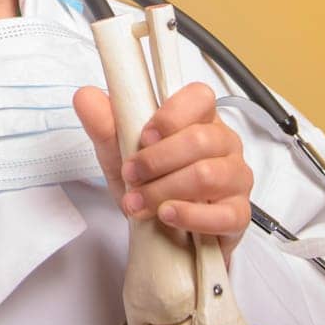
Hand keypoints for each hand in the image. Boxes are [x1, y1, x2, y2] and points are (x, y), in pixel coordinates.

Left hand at [74, 81, 252, 263]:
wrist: (160, 228)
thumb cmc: (149, 180)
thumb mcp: (119, 152)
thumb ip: (104, 124)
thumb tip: (85, 96)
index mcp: (199, 118)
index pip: (199, 97)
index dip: (170, 116)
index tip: (143, 136)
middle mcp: (224, 143)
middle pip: (199, 140)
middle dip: (156, 160)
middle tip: (131, 175)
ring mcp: (236, 178)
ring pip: (208, 175)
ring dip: (164, 190)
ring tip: (139, 202)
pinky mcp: (238, 214)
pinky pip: (226, 213)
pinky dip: (190, 215)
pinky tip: (167, 216)